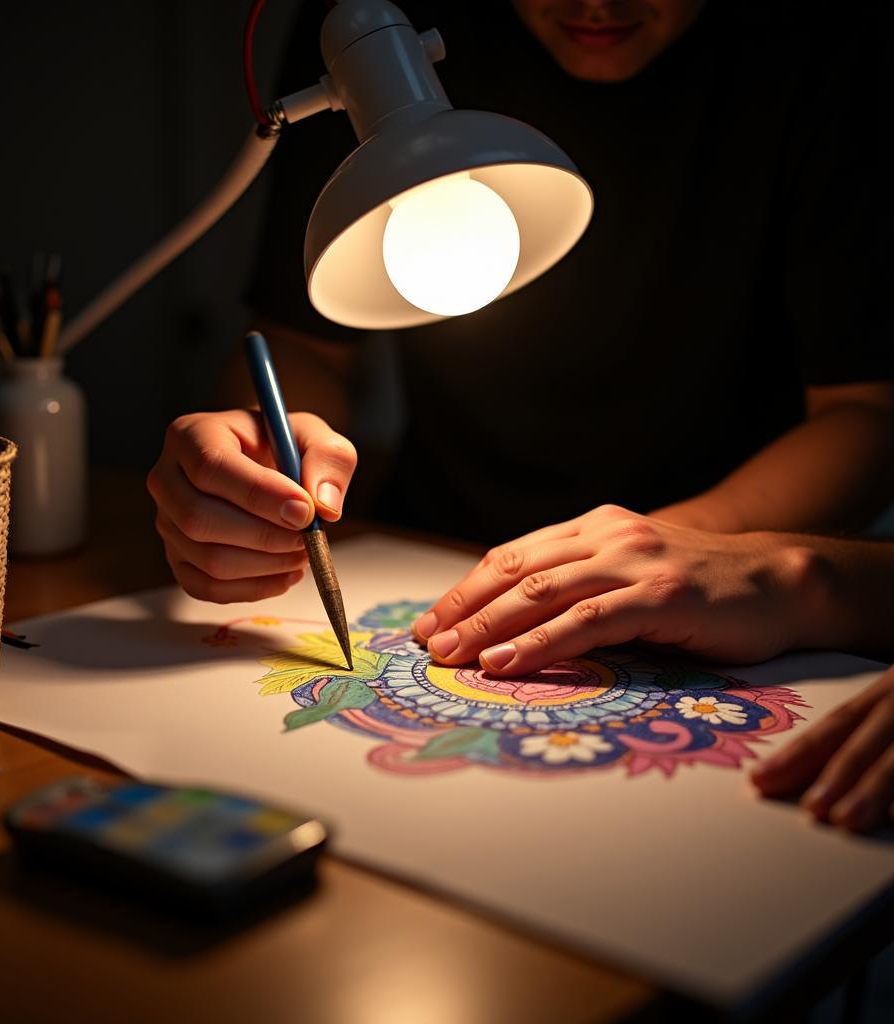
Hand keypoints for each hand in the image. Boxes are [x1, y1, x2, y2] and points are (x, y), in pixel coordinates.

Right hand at [147, 410, 356, 602]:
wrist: (267, 471)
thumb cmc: (283, 449)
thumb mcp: (314, 436)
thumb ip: (328, 459)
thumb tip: (323, 506)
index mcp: (192, 435)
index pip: (211, 467)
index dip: (259, 494)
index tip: (304, 511)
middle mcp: (167, 479)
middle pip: (200, 518)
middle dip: (265, 536)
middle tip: (308, 537)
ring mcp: (168, 523)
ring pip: (208, 559)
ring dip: (266, 564)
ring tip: (302, 552)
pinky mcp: (179, 559)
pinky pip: (207, 588)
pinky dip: (253, 589)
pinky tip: (285, 573)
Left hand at [412, 505, 820, 673]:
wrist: (778, 580)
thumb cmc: (699, 586)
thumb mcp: (630, 571)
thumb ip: (581, 583)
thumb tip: (515, 620)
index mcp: (593, 526)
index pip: (513, 555)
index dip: (466, 589)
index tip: (432, 620)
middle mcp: (607, 535)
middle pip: (515, 570)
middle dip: (464, 608)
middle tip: (427, 642)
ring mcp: (633, 561)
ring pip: (541, 592)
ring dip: (488, 626)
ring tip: (451, 656)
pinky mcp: (659, 595)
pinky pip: (586, 620)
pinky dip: (539, 643)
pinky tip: (505, 662)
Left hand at [751, 667, 893, 831]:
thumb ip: (872, 730)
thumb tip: (824, 780)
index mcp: (892, 688)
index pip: (839, 724)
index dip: (799, 754)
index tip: (760, 781)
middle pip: (868, 737)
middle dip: (833, 774)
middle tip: (806, 809)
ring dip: (876, 787)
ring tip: (845, 819)